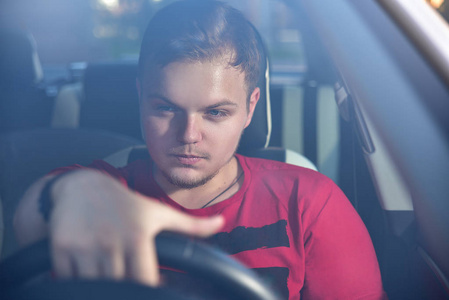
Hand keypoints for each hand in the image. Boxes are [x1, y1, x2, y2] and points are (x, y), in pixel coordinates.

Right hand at [48, 170, 223, 285]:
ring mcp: (84, 247)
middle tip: (128, 278)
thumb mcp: (158, 212)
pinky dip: (79, 283)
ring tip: (111, 276)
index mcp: (137, 235)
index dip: (149, 288)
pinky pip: (69, 280)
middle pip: (121, 286)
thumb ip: (191, 224)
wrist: (82, 187)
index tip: (149, 285)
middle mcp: (111, 242)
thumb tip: (221, 223)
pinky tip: (90, 273)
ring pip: (95, 286)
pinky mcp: (61, 249)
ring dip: (103, 285)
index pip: (145, 280)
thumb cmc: (126, 204)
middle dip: (125, 287)